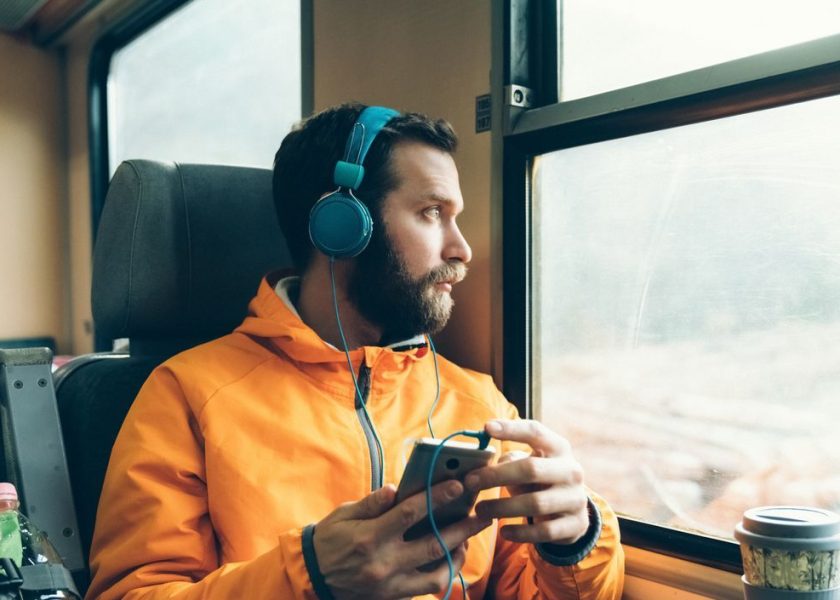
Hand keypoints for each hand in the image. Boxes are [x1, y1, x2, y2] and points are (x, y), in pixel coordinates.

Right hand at [312, 481, 491, 599]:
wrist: (312, 578)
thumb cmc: (329, 540)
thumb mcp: (344, 515)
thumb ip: (371, 503)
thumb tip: (395, 490)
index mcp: (369, 538)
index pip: (410, 514)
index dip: (436, 498)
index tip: (457, 486)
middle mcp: (384, 563)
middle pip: (434, 545)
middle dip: (462, 528)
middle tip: (483, 515)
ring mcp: (391, 585)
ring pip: (437, 574)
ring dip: (458, 555)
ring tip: (469, 538)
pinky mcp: (393, 597)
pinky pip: (426, 588)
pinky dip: (442, 573)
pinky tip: (450, 558)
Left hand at [464, 419, 588, 544]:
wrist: (573, 509)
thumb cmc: (541, 479)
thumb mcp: (531, 463)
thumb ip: (510, 461)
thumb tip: (480, 465)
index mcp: (558, 448)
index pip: (535, 432)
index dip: (511, 429)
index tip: (487, 428)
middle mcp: (571, 470)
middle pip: (531, 469)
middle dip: (496, 476)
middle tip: (469, 482)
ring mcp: (576, 498)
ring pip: (536, 503)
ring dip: (503, 507)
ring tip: (480, 510)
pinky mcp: (575, 524)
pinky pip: (545, 531)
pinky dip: (521, 532)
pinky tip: (503, 531)